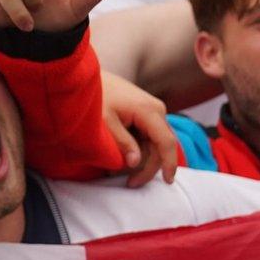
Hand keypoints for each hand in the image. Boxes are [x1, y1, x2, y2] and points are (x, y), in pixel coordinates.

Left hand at [101, 73, 179, 187]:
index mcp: (150, 111)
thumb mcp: (105, 121)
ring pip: (156, 143)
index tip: (167, 182)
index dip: (169, 164)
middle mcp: (157, 110)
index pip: (166, 142)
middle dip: (148, 167)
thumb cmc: (97, 95)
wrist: (90, 76)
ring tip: (117, 171)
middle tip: (130, 184)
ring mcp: (153, 111)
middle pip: (162, 147)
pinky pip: (149, 137)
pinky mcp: (147, 114)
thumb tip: (135, 162)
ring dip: (142, 160)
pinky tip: (123, 157)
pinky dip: (139, 150)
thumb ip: (121, 142)